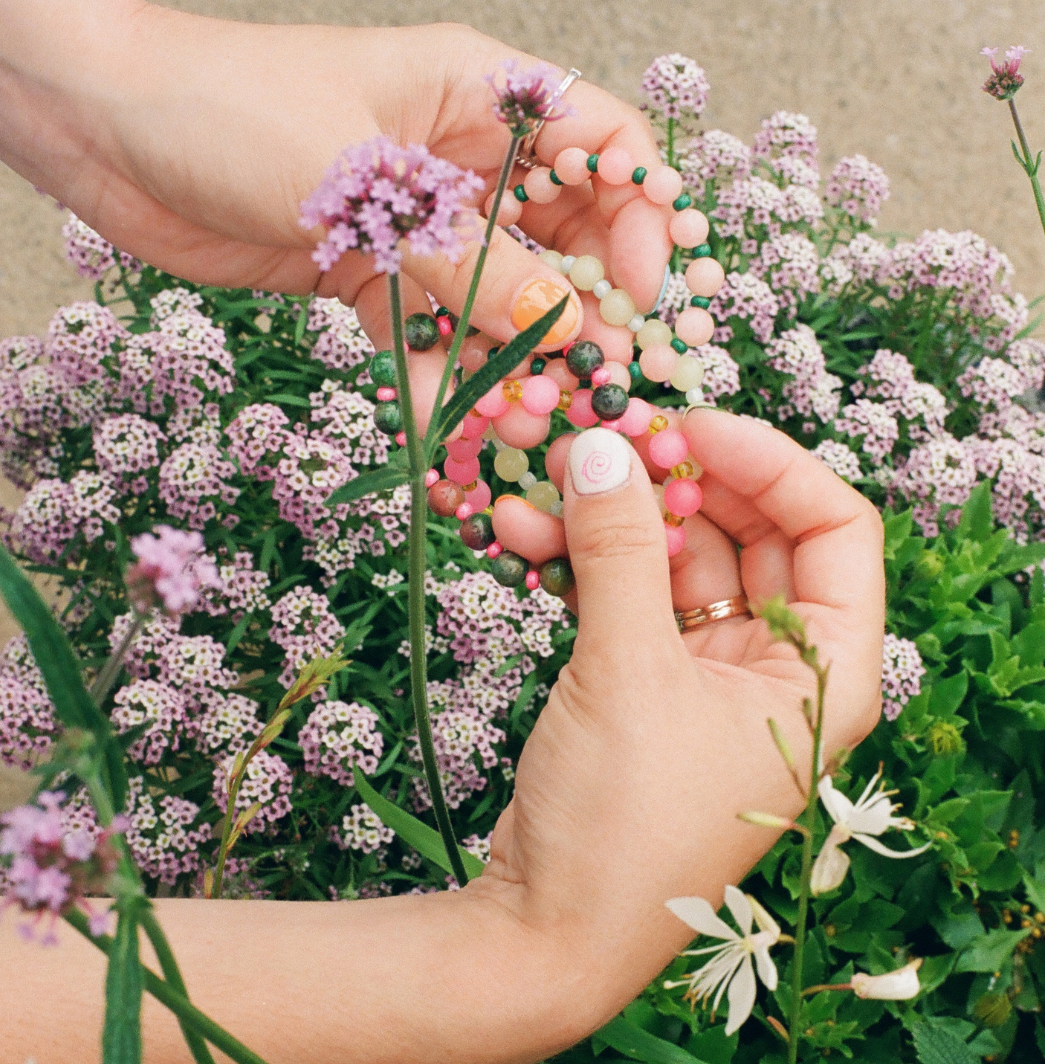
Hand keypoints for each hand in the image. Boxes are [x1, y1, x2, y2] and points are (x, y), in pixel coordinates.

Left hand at [0, 0, 671, 423]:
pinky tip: (437, 422)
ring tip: (517, 418)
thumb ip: (468, 262)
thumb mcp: (367, 185)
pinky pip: (424, 332)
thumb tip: (563, 326)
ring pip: (493, 297)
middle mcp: (462, 161)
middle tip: (590, 381)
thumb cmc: (234, 110)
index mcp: (479, 98)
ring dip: (508, 358)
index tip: (638, 294)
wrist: (107, 133)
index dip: (638, 218)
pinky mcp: (370, 274)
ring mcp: (417, 222)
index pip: (602, 148)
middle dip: (578, 310)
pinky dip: (432, 376)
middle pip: (560, 237)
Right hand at [482, 409, 884, 1009]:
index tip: (689, 425)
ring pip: (672, 559)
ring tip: (543, 475)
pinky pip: (625, 596)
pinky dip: (579, 562)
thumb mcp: (626, 672)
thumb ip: (616, 550)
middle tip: (606, 437)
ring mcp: (709, 673)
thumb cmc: (623, 822)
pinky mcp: (647, 681)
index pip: (835, 526)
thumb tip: (600, 445)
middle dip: (674, 480)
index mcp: (823, 670)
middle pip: (746, 532)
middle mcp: (777, 666)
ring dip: (609, 517)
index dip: (770, 461)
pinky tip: (519, 531)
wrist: (546, 930)